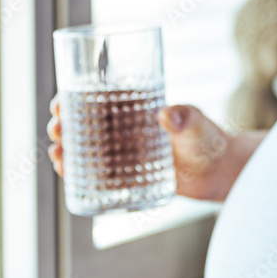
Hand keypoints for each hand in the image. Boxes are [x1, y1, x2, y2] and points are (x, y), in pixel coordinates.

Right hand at [47, 95, 257, 200]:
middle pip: (84, 125)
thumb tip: (168, 115)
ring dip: (66, 152)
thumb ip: (186, 117)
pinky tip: (69, 177)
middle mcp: (125, 131)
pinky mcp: (130, 177)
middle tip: (56, 131)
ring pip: (87, 151)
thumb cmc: (209, 139)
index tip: (59, 104)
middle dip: (63, 127)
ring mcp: (125, 155)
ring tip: (58, 156)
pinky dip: (81, 176)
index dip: (72, 100)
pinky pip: (98, 176)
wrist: (219, 172)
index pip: (95, 100)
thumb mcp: (197, 124)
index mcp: (134, 109)